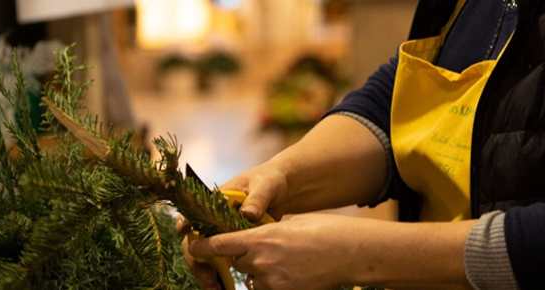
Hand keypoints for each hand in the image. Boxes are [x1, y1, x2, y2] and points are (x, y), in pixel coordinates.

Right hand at [176, 161, 293, 288]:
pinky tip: (223, 286)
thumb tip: (247, 214)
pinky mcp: (232, 242)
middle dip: (196, 259)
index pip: (194, 210)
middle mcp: (214, 216)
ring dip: (205, 271)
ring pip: (204, 253)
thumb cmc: (271, 181)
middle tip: (207, 276)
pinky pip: (220, 260)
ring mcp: (221, 231)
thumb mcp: (266, 186)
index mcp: (216, 199)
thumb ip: (257, 199)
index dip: (185, 222)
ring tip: (214, 287)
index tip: (183, 232)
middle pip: (195, 239)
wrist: (284, 189)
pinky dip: (219, 274)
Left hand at [187, 214, 369, 289]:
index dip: (201, 248)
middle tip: (265, 252)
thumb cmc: (323, 231)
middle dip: (243, 259)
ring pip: (252, 280)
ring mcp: (272, 282)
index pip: (217, 246)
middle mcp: (261, 262)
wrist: (350, 252)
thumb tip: (252, 242)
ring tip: (286, 263)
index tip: (194, 248)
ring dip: (260, 274)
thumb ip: (265, 235)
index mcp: (260, 238)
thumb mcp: (289, 225)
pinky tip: (291, 274)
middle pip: (237, 264)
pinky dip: (272, 284)